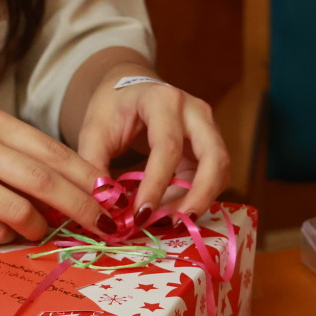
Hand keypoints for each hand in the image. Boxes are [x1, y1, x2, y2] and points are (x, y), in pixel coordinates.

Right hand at [0, 105, 106, 243]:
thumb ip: (16, 153)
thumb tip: (74, 185)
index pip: (51, 150)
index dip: (85, 176)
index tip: (108, 196)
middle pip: (44, 181)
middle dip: (80, 206)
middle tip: (100, 224)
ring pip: (20, 211)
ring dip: (39, 227)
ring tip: (40, 231)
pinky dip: (5, 237)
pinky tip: (3, 234)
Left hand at [77, 77, 229, 218]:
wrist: (131, 90)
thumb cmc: (113, 109)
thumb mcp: (94, 132)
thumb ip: (95, 167)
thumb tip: (104, 206)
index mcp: (163, 100)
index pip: (168, 147)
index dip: (156, 184)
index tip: (140, 214)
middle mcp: (195, 111)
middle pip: (214, 157)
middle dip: (199, 196)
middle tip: (174, 224)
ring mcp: (209, 128)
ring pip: (221, 170)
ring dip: (200, 200)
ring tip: (170, 222)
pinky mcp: (211, 146)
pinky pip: (214, 177)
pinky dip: (197, 197)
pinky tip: (174, 212)